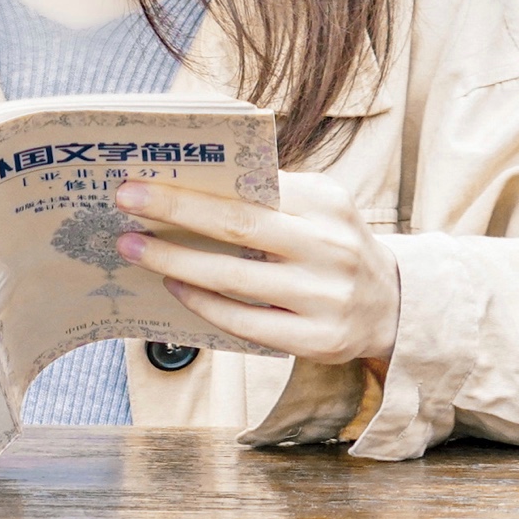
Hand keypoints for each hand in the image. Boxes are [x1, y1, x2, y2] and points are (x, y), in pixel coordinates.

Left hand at [113, 171, 399, 371]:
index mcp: (327, 205)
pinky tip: (173, 288)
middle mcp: (329, 248)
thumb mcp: (321, 208)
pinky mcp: (316, 339)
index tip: (143, 179)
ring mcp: (324, 297)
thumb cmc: (335, 246)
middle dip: (175, 212)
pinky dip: (203, 303)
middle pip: (239, 226)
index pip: (253, 189)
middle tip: (125, 204)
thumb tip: (194, 183)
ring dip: (175, 262)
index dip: (194, 186)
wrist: (393, 305)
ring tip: (133, 248)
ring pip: (233, 277)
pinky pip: (245, 321)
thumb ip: (273, 194)